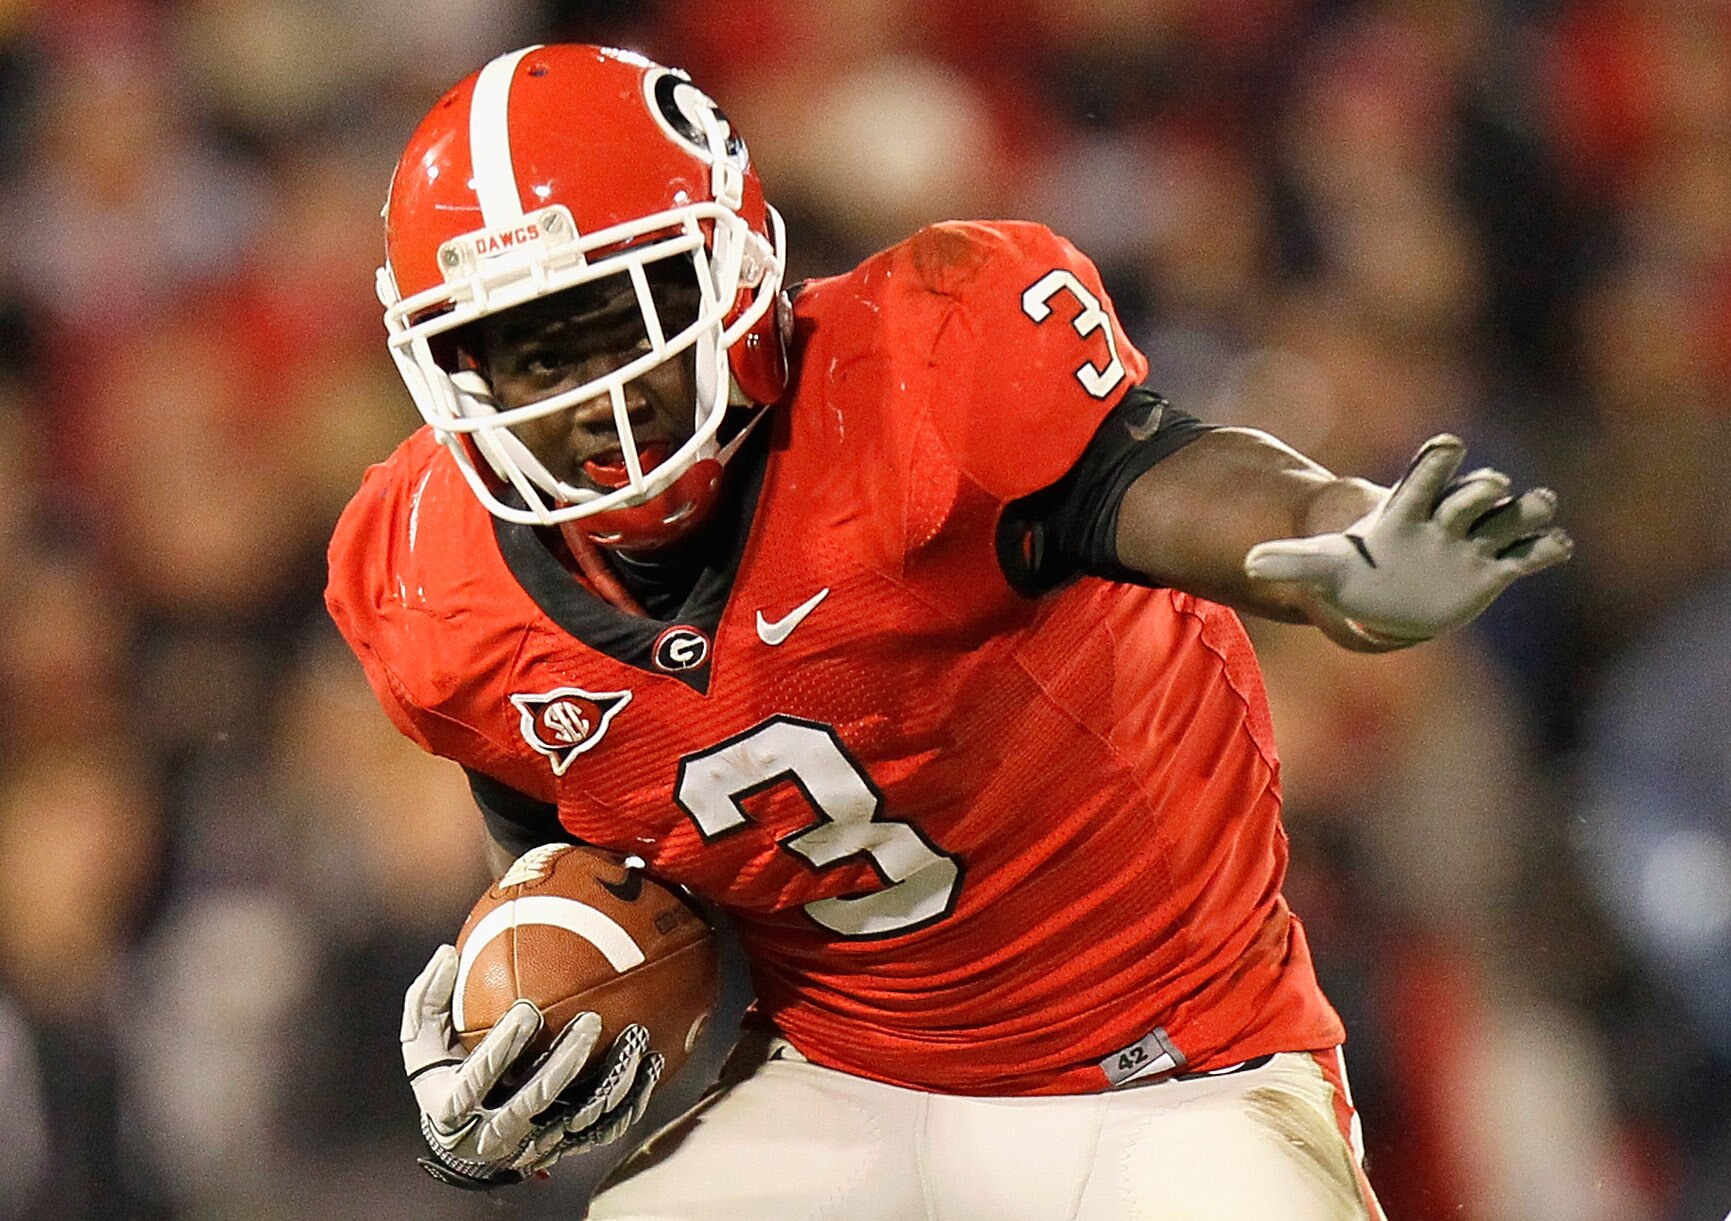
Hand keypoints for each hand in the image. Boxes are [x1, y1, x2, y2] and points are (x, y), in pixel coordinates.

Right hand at [401, 944, 665, 1189]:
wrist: (461, 1134)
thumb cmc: (440, 1069)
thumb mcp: (419, 1039)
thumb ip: (427, 998)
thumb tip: (448, 953)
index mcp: (454, 1107)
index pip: (479, 1080)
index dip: (502, 1048)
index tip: (526, 1009)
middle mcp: (495, 1133)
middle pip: (535, 1101)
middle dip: (565, 1063)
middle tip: (591, 1021)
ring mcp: (534, 1143)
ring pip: (577, 1118)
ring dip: (609, 1081)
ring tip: (636, 1039)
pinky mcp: (564, 1146)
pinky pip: (603, 1128)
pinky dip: (630, 1100)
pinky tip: (653, 1064)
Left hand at [1243, 434, 1571, 644]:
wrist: (1389, 594)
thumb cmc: (1356, 571)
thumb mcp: (1323, 568)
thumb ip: (1290, 562)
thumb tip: (1246, 563)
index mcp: (1408, 509)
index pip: (1424, 477)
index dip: (1436, 462)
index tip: (1446, 444)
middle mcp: (1448, 518)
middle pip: (1474, 493)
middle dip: (1482, 490)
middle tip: (1492, 488)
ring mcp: (1476, 541)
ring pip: (1510, 517)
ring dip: (1525, 511)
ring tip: (1537, 507)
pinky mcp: (1496, 568)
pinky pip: (1528, 555)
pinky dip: (1543, 549)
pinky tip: (1553, 546)